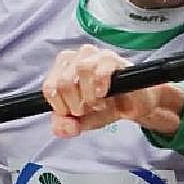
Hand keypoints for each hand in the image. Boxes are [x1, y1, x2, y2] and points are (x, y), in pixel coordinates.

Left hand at [41, 44, 183, 138]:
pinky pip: (102, 67)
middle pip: (64, 81)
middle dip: (75, 103)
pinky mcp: (115, 59)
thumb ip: (65, 126)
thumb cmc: (105, 107)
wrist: (133, 105)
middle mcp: (77, 57)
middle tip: (87, 110)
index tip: (72, 114)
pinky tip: (104, 94)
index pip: (49, 87)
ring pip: (81, 68)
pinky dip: (101, 85)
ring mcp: (96, 55)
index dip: (59, 107)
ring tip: (98, 103)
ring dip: (89, 95)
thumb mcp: (81, 121)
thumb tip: (62, 128)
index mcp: (63, 69)